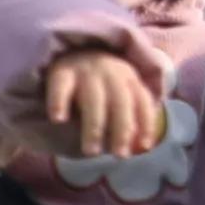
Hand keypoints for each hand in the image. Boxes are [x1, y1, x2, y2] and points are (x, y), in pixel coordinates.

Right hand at [30, 40, 167, 161]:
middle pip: (120, 102)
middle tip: (119, 156)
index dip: (146, 124)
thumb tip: (143, 147)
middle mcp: (111, 72)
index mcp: (129, 78)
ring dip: (94, 127)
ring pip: (93, 99)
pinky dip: (59, 102)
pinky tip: (58, 120)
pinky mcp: (61, 70)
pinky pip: (60, 87)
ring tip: (90, 152)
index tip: (144, 147)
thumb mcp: (120, 94)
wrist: (70, 49)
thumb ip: (131, 117)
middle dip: (121, 130)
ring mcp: (85, 70)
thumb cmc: (99, 82)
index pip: (142, 101)